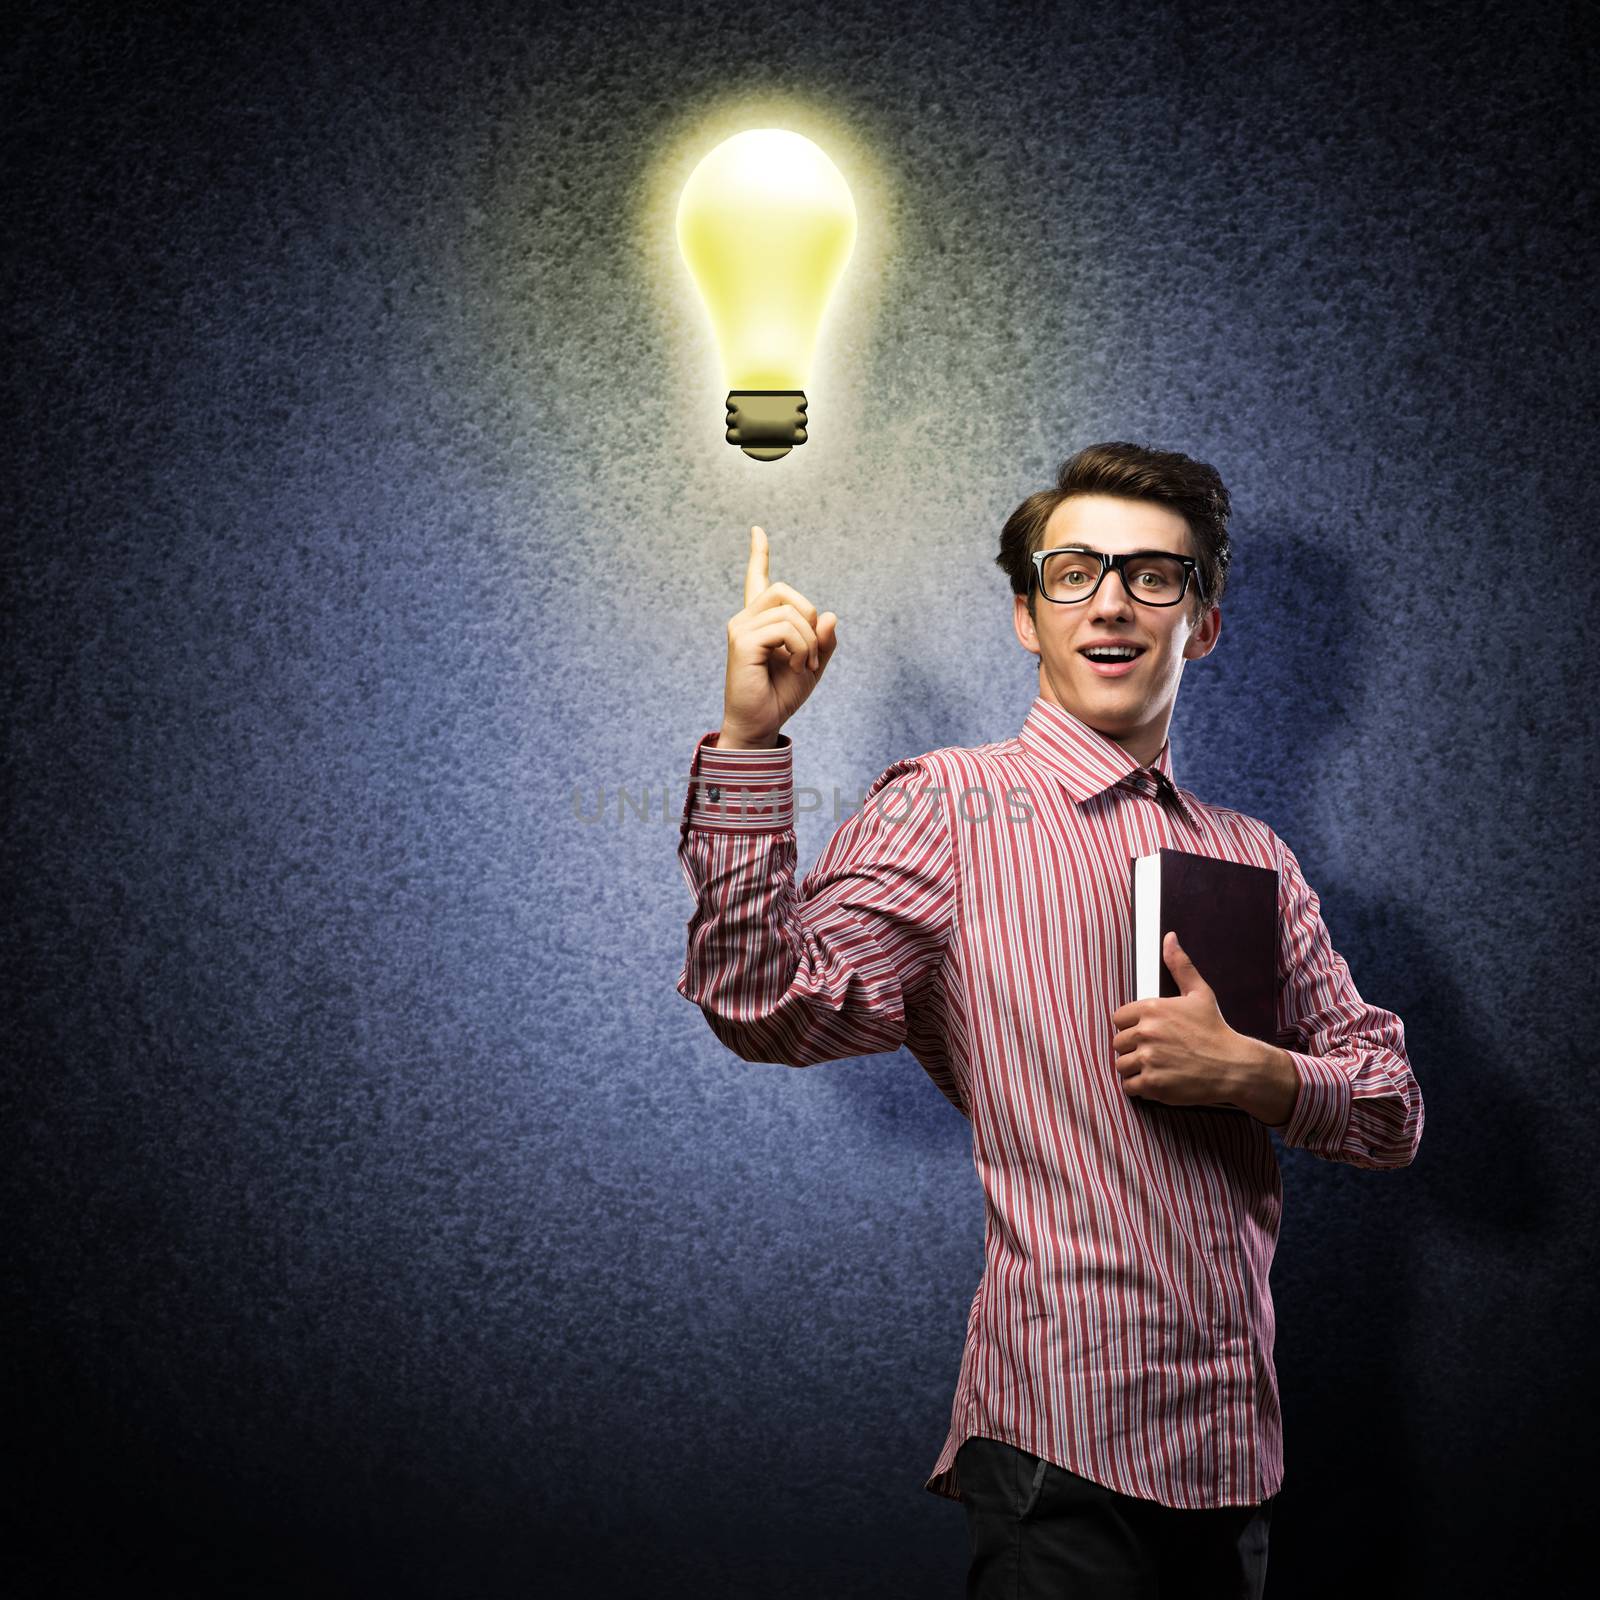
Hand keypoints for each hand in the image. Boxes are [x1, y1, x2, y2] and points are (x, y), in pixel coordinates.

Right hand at [719, 526, 838, 749]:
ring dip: (810, 640)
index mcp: (760, 621)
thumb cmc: (782, 695)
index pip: (757, 579)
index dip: (758, 553)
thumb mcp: (813, 664)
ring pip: (791, 612)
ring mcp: (741, 628)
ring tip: (804, 665)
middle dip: (810, 619)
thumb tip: (829, 616)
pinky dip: (802, 648)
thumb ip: (824, 640)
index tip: (757, 530)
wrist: (761, 724)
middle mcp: (746, 619)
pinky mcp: (742, 641)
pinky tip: (796, 666)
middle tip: (812, 653)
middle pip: (786, 591)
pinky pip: (786, 629)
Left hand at [1111, 932, 1272, 1113]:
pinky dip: (1139, 1087)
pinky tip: (1156, 1082)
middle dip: (1133, 1048)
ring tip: (1155, 1067)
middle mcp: (1146, 1032)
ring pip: (1121, 1065)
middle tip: (1155, 1052)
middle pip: (1118, 1042)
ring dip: (1134, 1069)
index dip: (1132, 1027)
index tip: (1148, 1034)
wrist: (1234, 1066)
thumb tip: (1169, 938)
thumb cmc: (1215, 1030)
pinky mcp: (1152, 1084)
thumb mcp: (1199, 993)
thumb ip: (1180, 965)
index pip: (1119, 1018)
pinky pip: (1129, 1086)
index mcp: (1152, 1009)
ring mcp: (1148, 1059)